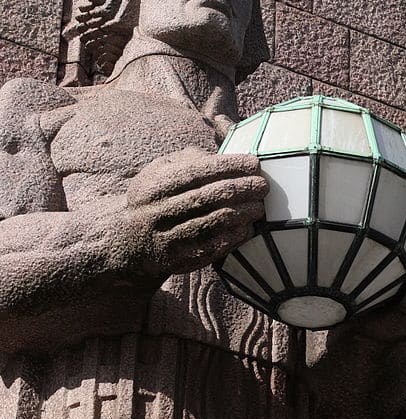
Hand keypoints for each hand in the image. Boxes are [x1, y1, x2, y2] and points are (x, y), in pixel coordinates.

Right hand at [115, 148, 266, 276]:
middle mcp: (156, 213)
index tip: (254, 163)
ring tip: (260, 206)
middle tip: (263, 186)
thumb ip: (188, 160)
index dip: (228, 166)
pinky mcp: (176, 262)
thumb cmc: (157, 198)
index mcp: (153, 187)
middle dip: (240, 190)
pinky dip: (232, 238)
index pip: (195, 172)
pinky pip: (209, 249)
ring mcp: (165, 239)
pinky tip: (248, 228)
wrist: (129, 242)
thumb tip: (221, 157)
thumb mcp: (160, 172)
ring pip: (210, 224)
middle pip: (205, 198)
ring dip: (240, 214)